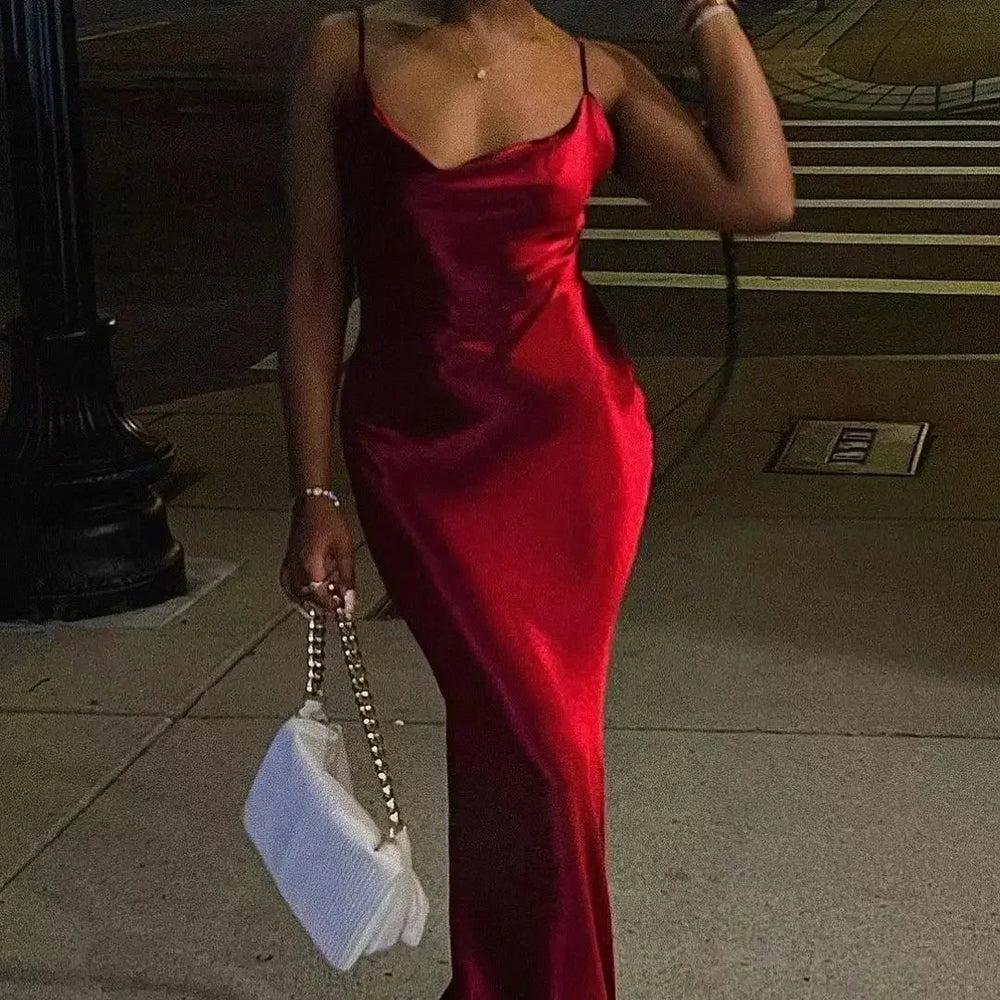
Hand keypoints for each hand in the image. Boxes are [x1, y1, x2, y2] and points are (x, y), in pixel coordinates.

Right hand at [279, 497, 356, 616]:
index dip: (332, 606)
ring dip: (312, 598)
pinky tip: (309, 590)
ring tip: (329, 593)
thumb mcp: (345, 549)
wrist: (312, 502)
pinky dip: (298, 591)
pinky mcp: (287, 560)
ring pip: (296, 593)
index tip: (344, 610)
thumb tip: (350, 600)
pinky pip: (288, 583)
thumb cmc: (330, 522)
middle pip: (307, 598)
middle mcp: (296, 569)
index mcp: (310, 566)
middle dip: (324, 603)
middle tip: (340, 600)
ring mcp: (289, 565)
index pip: (318, 597)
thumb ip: (347, 577)